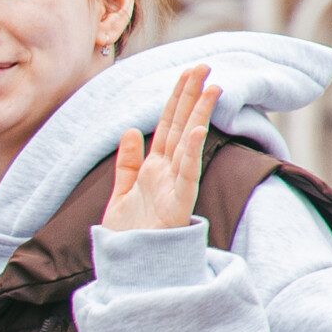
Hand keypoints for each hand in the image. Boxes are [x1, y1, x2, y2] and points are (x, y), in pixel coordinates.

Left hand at [102, 62, 215, 233]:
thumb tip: (131, 130)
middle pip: (181, 126)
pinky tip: (198, 131)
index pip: (167, 125)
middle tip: (204, 66)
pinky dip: (192, 153)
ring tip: (211, 88)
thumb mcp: (121, 193)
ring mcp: (175, 186)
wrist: (131, 265)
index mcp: (154, 167)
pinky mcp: (178, 204)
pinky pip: (187, 174)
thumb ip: (128, 163)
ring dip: (200, 115)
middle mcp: (168, 172)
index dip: (176, 99)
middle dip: (191, 96)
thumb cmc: (129, 232)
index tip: (186, 73)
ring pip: (189, 143)